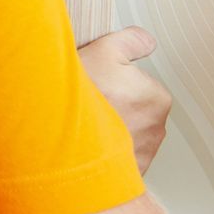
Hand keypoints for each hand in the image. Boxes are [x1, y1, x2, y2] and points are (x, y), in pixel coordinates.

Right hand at [79, 26, 171, 172]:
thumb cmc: (82, 98)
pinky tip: (82, 140)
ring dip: (106, 127)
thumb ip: (131, 41)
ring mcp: (141, 153)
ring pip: (123, 132)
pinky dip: (101, 149)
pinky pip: (114, 155)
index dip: (114, 78)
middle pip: (132, 108)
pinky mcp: (125, 172)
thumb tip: (145, 41)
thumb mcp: (103, 51)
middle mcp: (155, 129)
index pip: (139, 83)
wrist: (57, 141)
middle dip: (113, 105)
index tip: (98, 81)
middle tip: (88, 100)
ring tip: (82, 121)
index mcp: (157, 98)